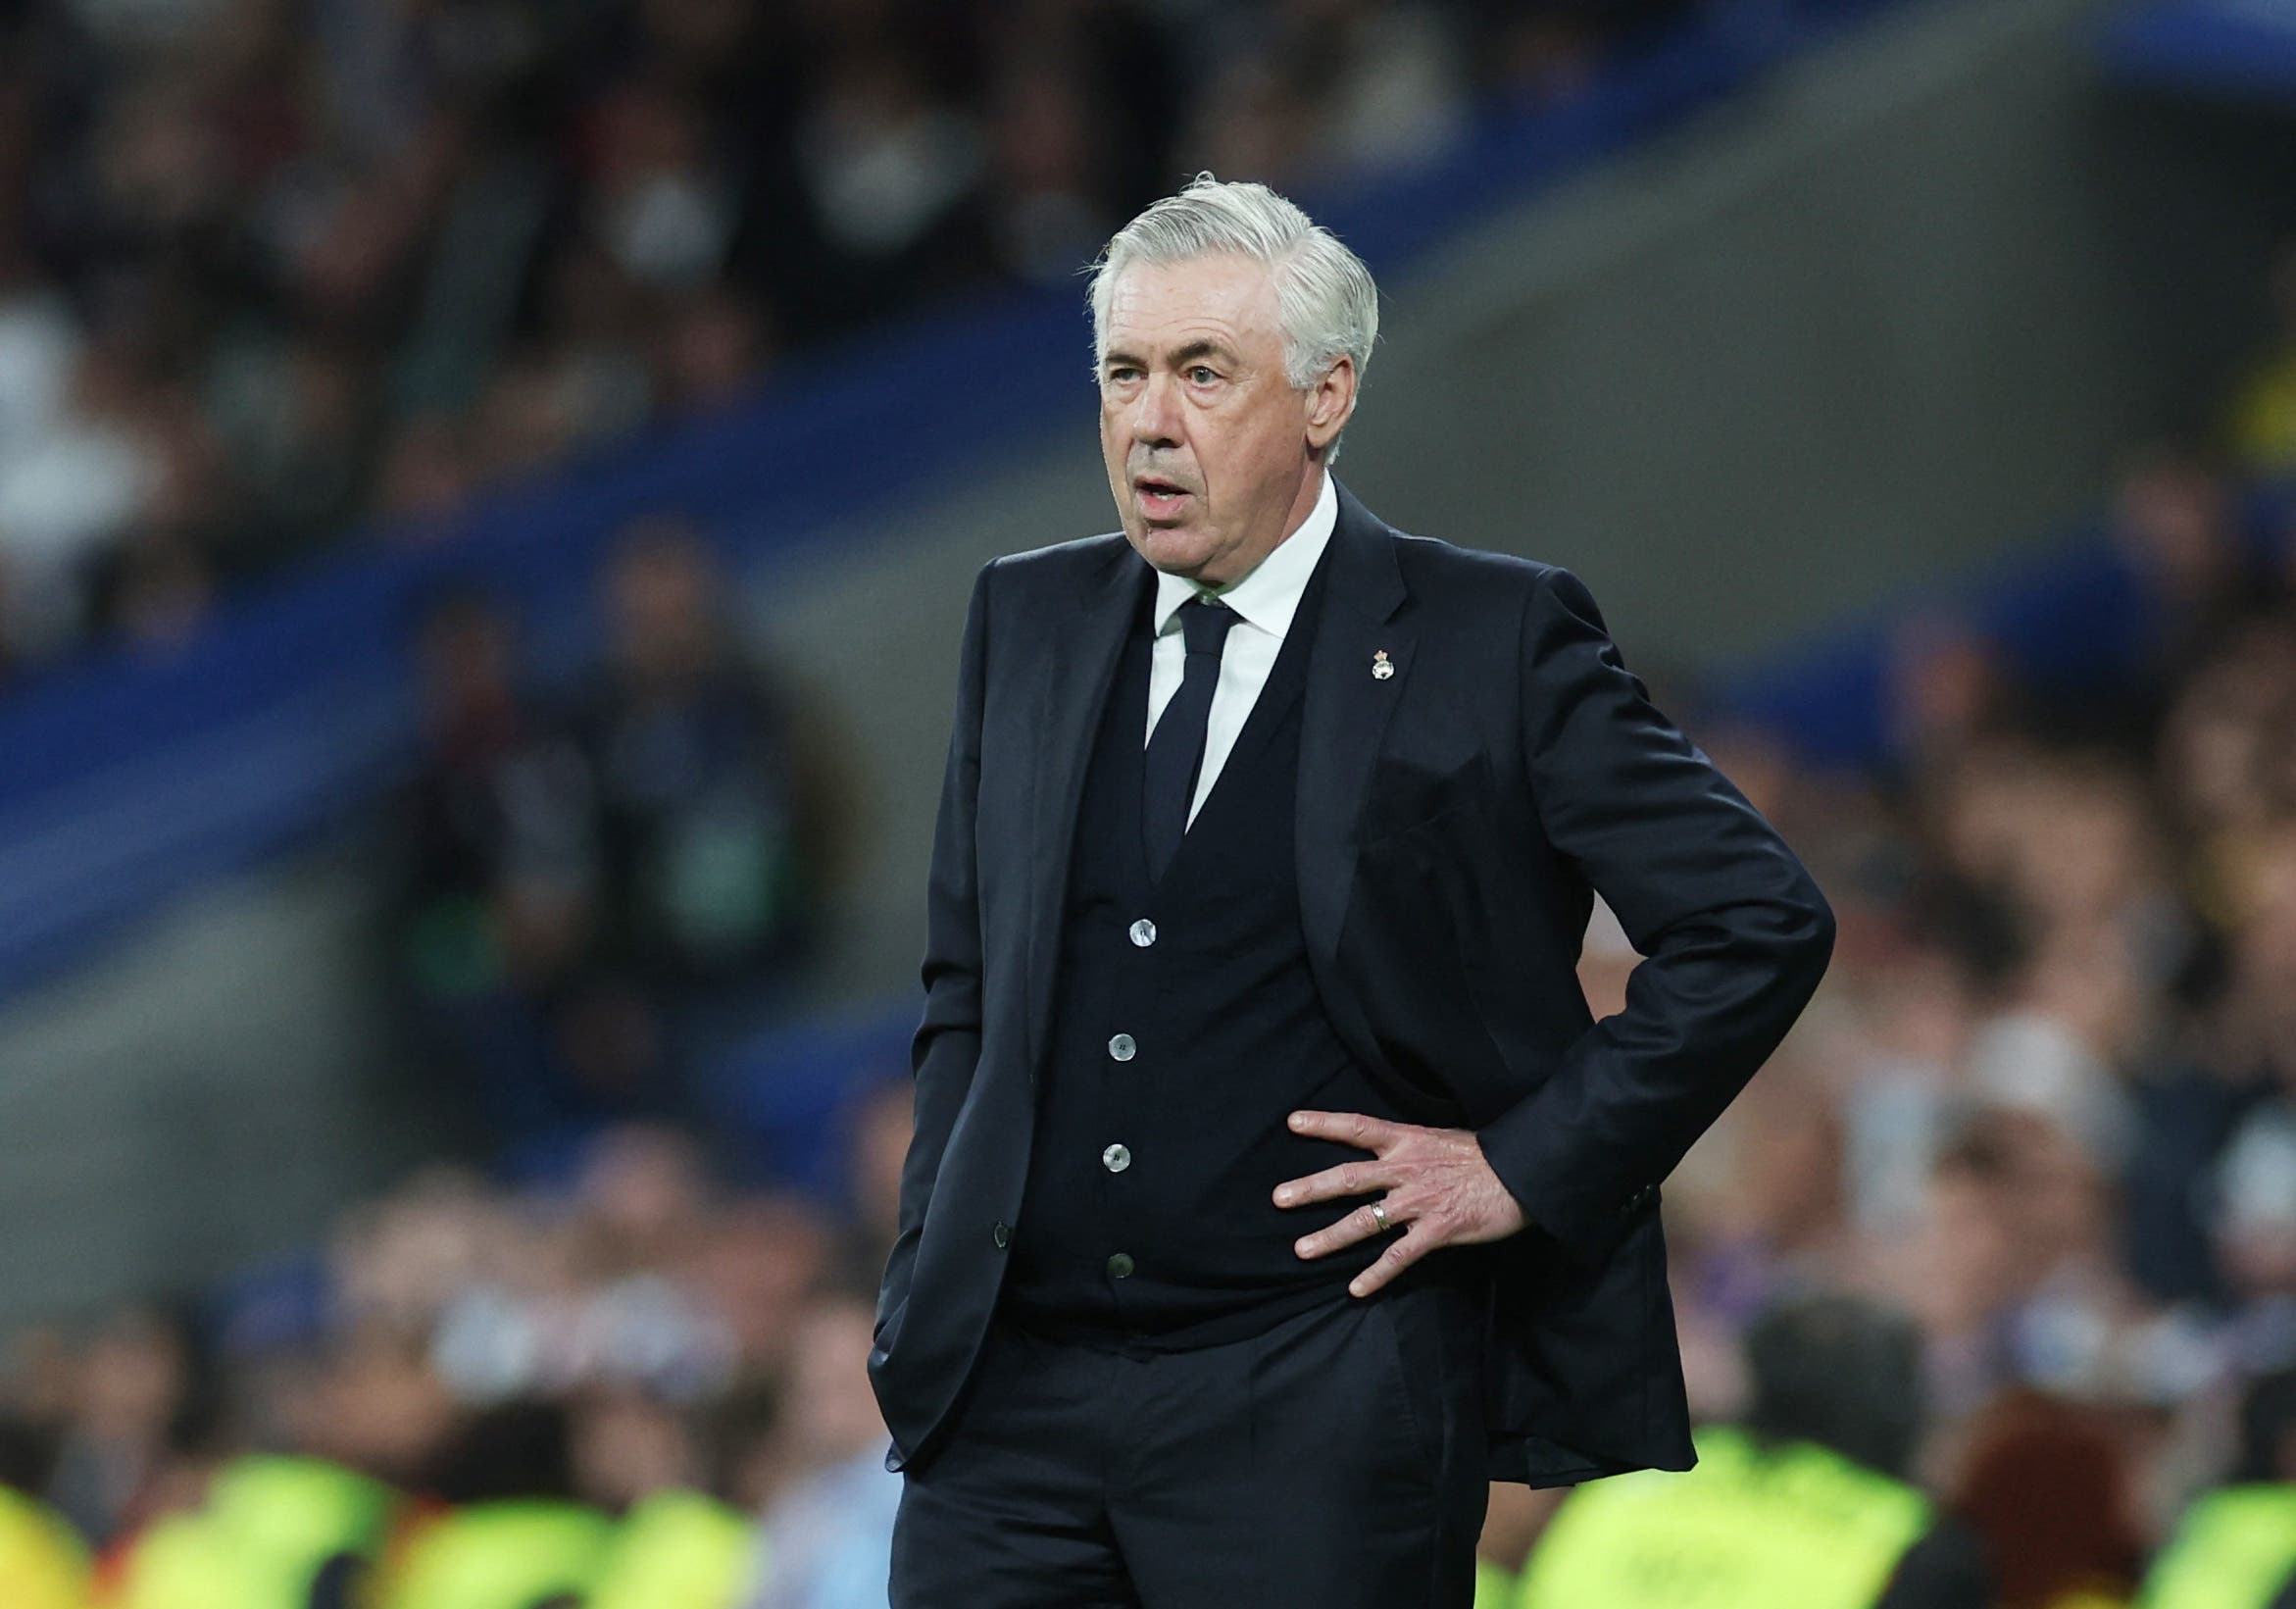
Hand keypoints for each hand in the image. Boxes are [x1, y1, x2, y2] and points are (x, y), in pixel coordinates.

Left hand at [1273, 1109, 1527, 1296]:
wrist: (1525, 1173)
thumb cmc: (1487, 1156)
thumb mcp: (1443, 1139)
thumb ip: (1411, 1147)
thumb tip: (1389, 1150)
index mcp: (1408, 1141)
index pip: (1359, 1126)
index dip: (1325, 1123)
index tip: (1293, 1122)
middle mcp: (1406, 1170)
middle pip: (1350, 1178)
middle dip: (1312, 1188)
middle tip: (1278, 1198)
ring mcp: (1419, 1202)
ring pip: (1366, 1221)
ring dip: (1331, 1237)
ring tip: (1301, 1249)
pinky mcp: (1437, 1230)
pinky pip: (1399, 1256)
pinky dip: (1377, 1275)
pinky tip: (1355, 1289)